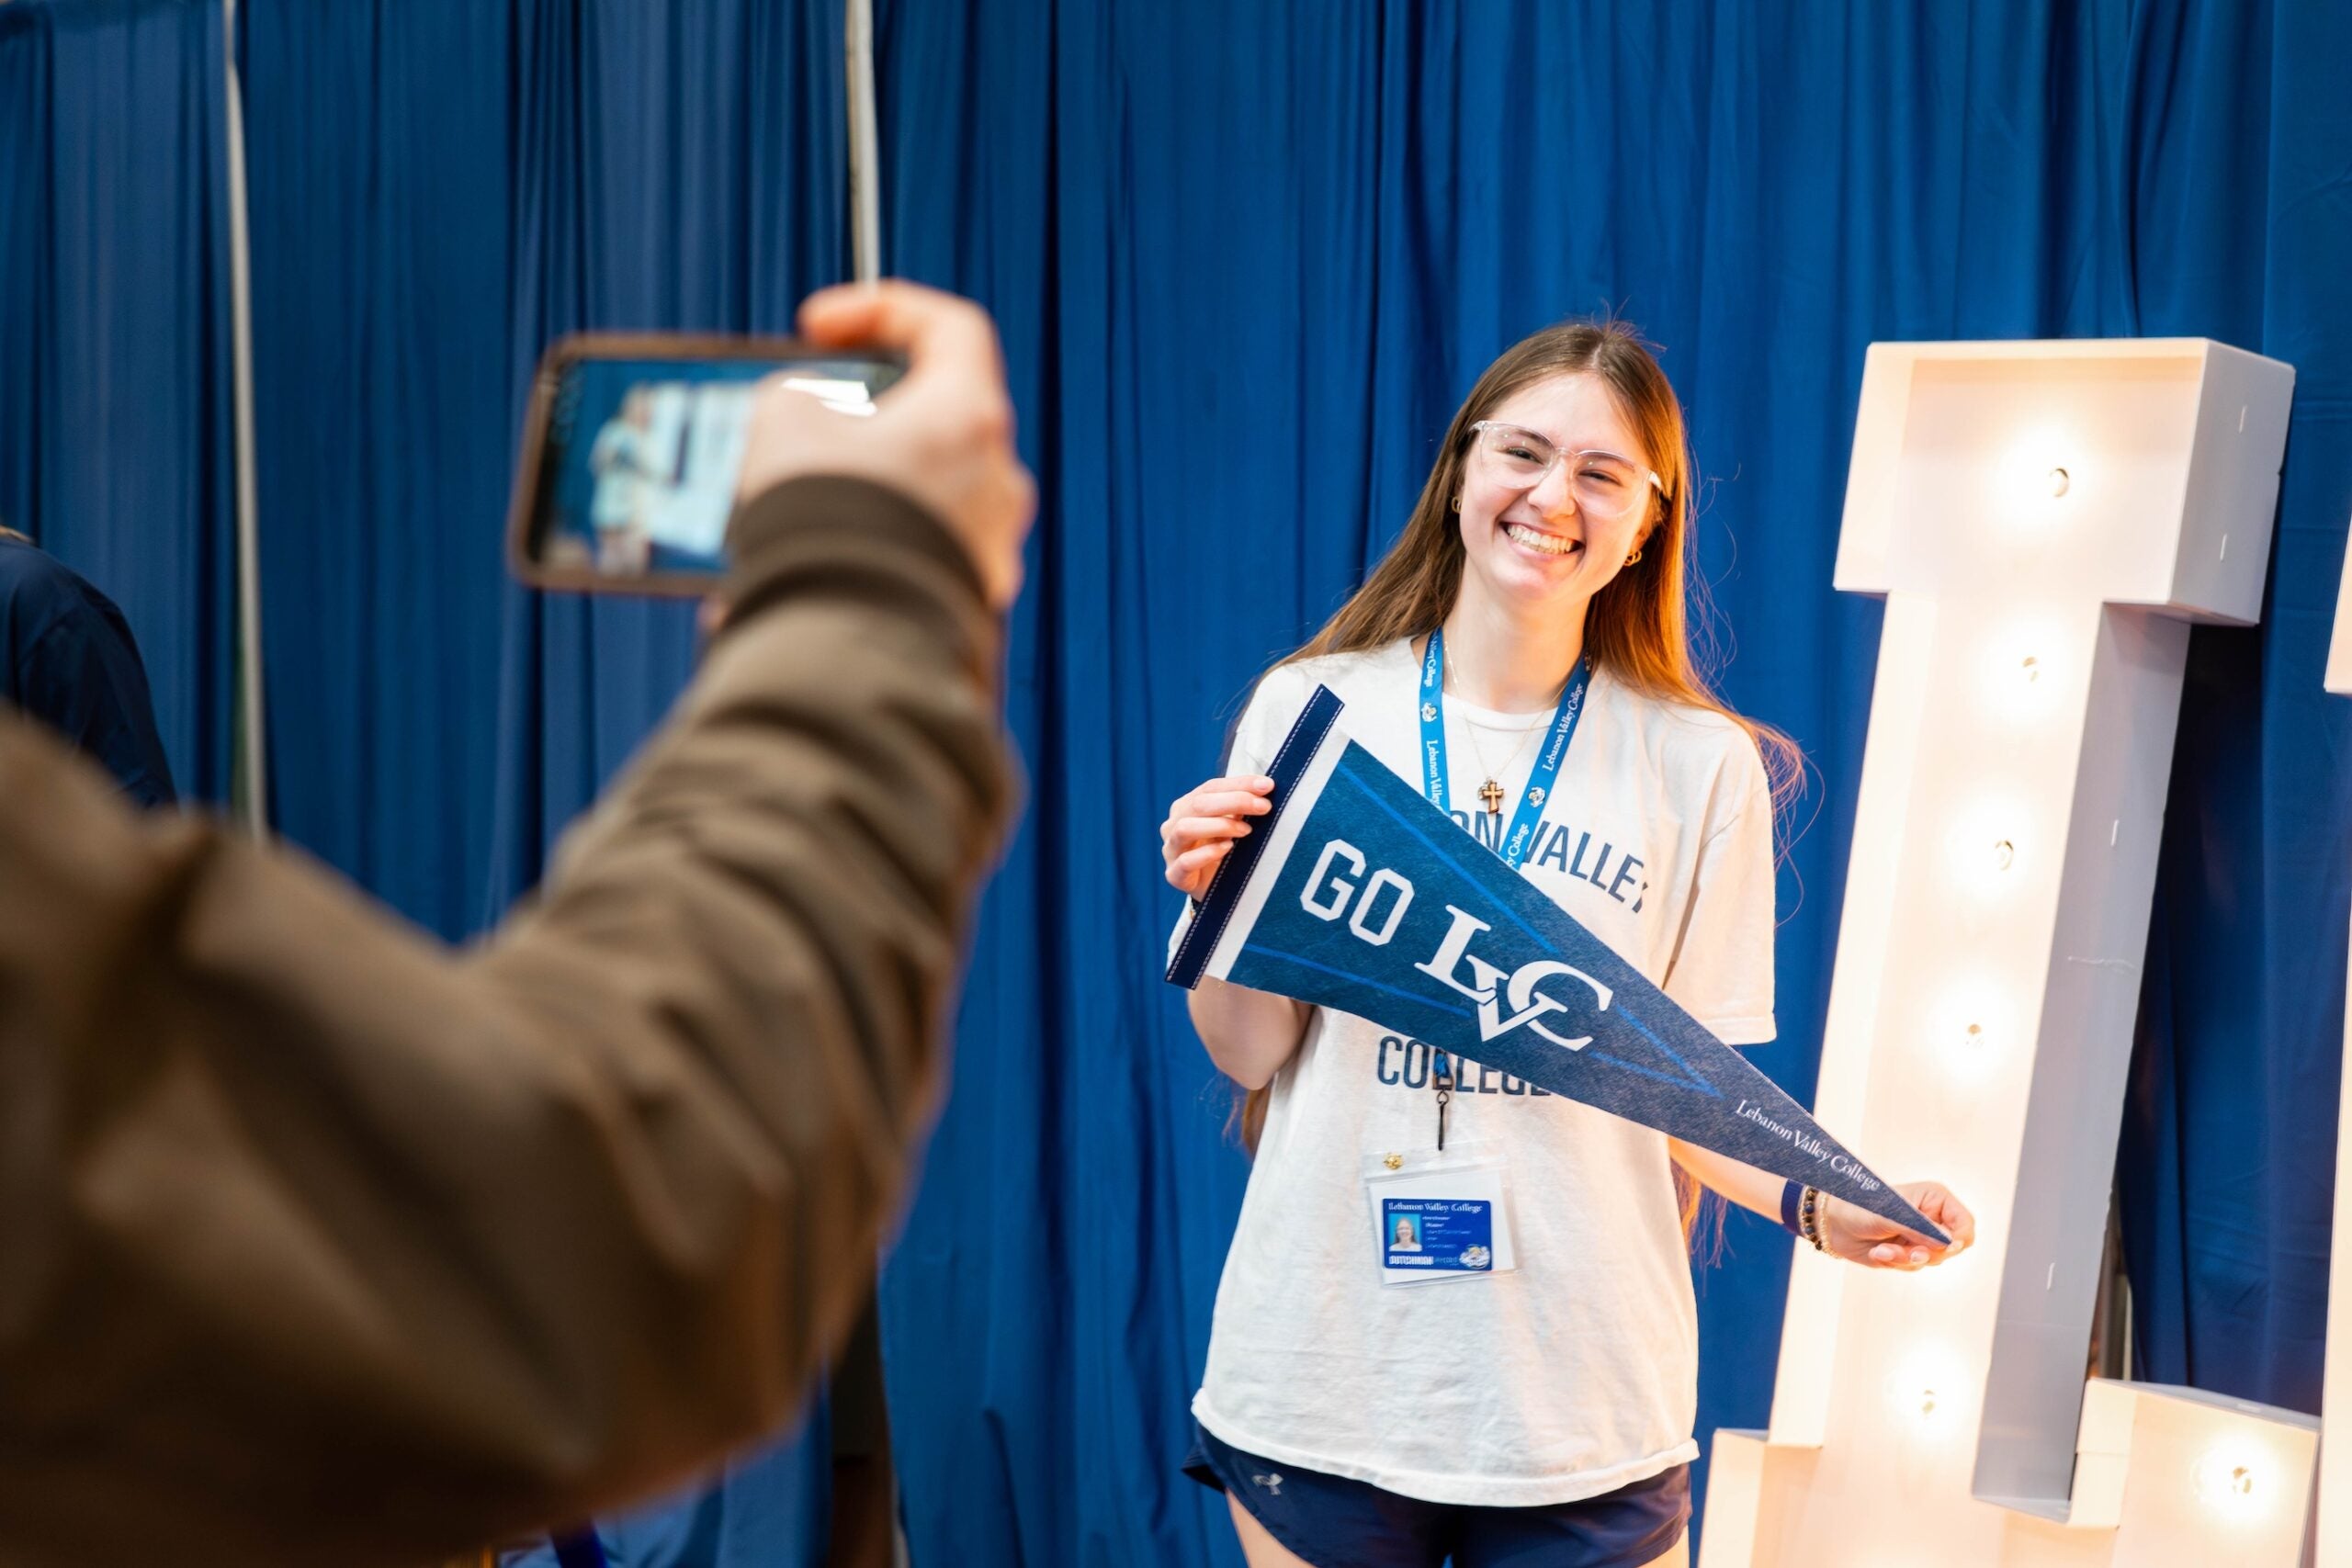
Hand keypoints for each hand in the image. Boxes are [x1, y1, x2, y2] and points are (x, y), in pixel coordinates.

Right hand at [734, 279, 1036, 609]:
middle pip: (930, 422)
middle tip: (800, 431)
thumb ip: (799, 399)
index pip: (949, 329)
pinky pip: (907, 561)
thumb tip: (804, 418)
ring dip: (851, 496)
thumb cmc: (828, 524)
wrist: (850, 646)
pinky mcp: (964, 606)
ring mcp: (987, 549)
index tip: (819, 327)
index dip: (882, 311)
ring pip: (915, 498)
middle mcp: (997, 482)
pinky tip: (792, 572)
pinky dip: (858, 556)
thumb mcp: (785, 424)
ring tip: (777, 515)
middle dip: (857, 423)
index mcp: (970, 418)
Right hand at [1161, 774, 1274, 898]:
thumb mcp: (1232, 825)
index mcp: (1186, 807)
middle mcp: (1174, 824)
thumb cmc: (1223, 851)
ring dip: (1220, 825)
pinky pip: (1186, 861)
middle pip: (1199, 804)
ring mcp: (1171, 849)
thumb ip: (1240, 808)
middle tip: (1263, 807)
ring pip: (1185, 828)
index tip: (1267, 785)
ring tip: (1246, 830)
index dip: (1239, 784)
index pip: (1211, 787)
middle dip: (1235, 801)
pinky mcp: (1174, 874)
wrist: (1214, 889)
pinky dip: (1208, 853)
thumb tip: (1263, 789)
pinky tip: (1227, 848)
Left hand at [1820, 1181, 1974, 1269]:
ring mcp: (1922, 1237)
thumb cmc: (1860, 1207)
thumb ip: (1920, 1229)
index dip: (1960, 1238)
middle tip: (1909, 1252)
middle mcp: (1933, 1219)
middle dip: (1927, 1252)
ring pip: (1932, 1260)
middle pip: (1953, 1247)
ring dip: (1906, 1258)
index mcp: (1935, 1199)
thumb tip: (1948, 1244)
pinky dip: (1895, 1262)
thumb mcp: (1891, 1215)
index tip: (1948, 1248)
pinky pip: (1914, 1267)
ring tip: (1882, 1251)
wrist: (1833, 1222)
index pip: (1965, 1223)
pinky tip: (1877, 1253)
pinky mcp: (1909, 1253)